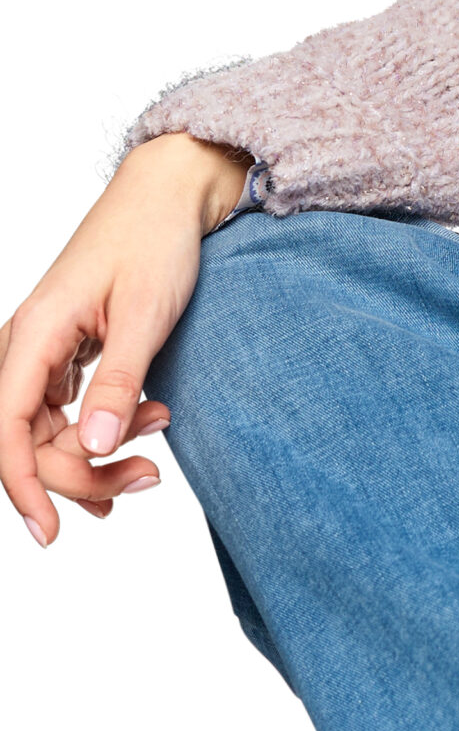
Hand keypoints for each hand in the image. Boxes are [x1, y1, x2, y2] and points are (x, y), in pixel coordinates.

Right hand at [1, 133, 249, 546]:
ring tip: (158, 445)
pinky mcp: (68, 355)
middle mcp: (28, 345)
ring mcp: (45, 352)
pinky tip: (143, 439)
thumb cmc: (156, 243)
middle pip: (26, 441)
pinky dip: (100, 437)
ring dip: (98, 456)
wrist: (170, 197)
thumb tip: (97, 446)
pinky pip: (65, 414)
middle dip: (83, 474)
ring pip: (48, 433)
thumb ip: (121, 382)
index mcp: (34, 333)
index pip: (5, 428)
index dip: (22, 487)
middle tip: (151, 477)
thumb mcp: (147, 316)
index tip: (51, 533)